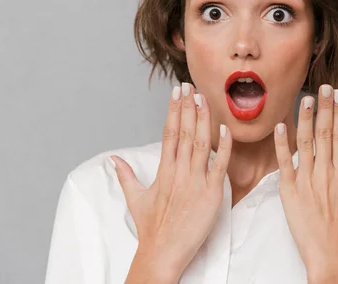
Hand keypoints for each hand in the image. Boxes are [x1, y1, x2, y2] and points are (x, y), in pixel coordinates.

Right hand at [110, 82, 231, 283]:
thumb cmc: (151, 228)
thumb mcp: (135, 199)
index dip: (173, 110)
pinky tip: (224, 129)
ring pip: (200, 143)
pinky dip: (223, 146)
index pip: (168, 133)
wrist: (163, 252)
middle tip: (191, 86)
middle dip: (188, 106)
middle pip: (183, 132)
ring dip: (203, 119)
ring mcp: (195, 181)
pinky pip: (220, 165)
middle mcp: (178, 172)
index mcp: (163, 171)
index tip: (176, 93)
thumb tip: (113, 159)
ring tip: (204, 98)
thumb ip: (126, 176)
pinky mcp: (211, 193)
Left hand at [274, 84, 337, 283]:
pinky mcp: (289, 191)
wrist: (329, 256)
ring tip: (304, 99)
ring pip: (305, 144)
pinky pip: (284, 164)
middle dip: (324, 108)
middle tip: (323, 87)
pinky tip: (279, 126)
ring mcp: (306, 181)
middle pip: (325, 133)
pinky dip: (281, 145)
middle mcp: (325, 174)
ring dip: (304, 119)